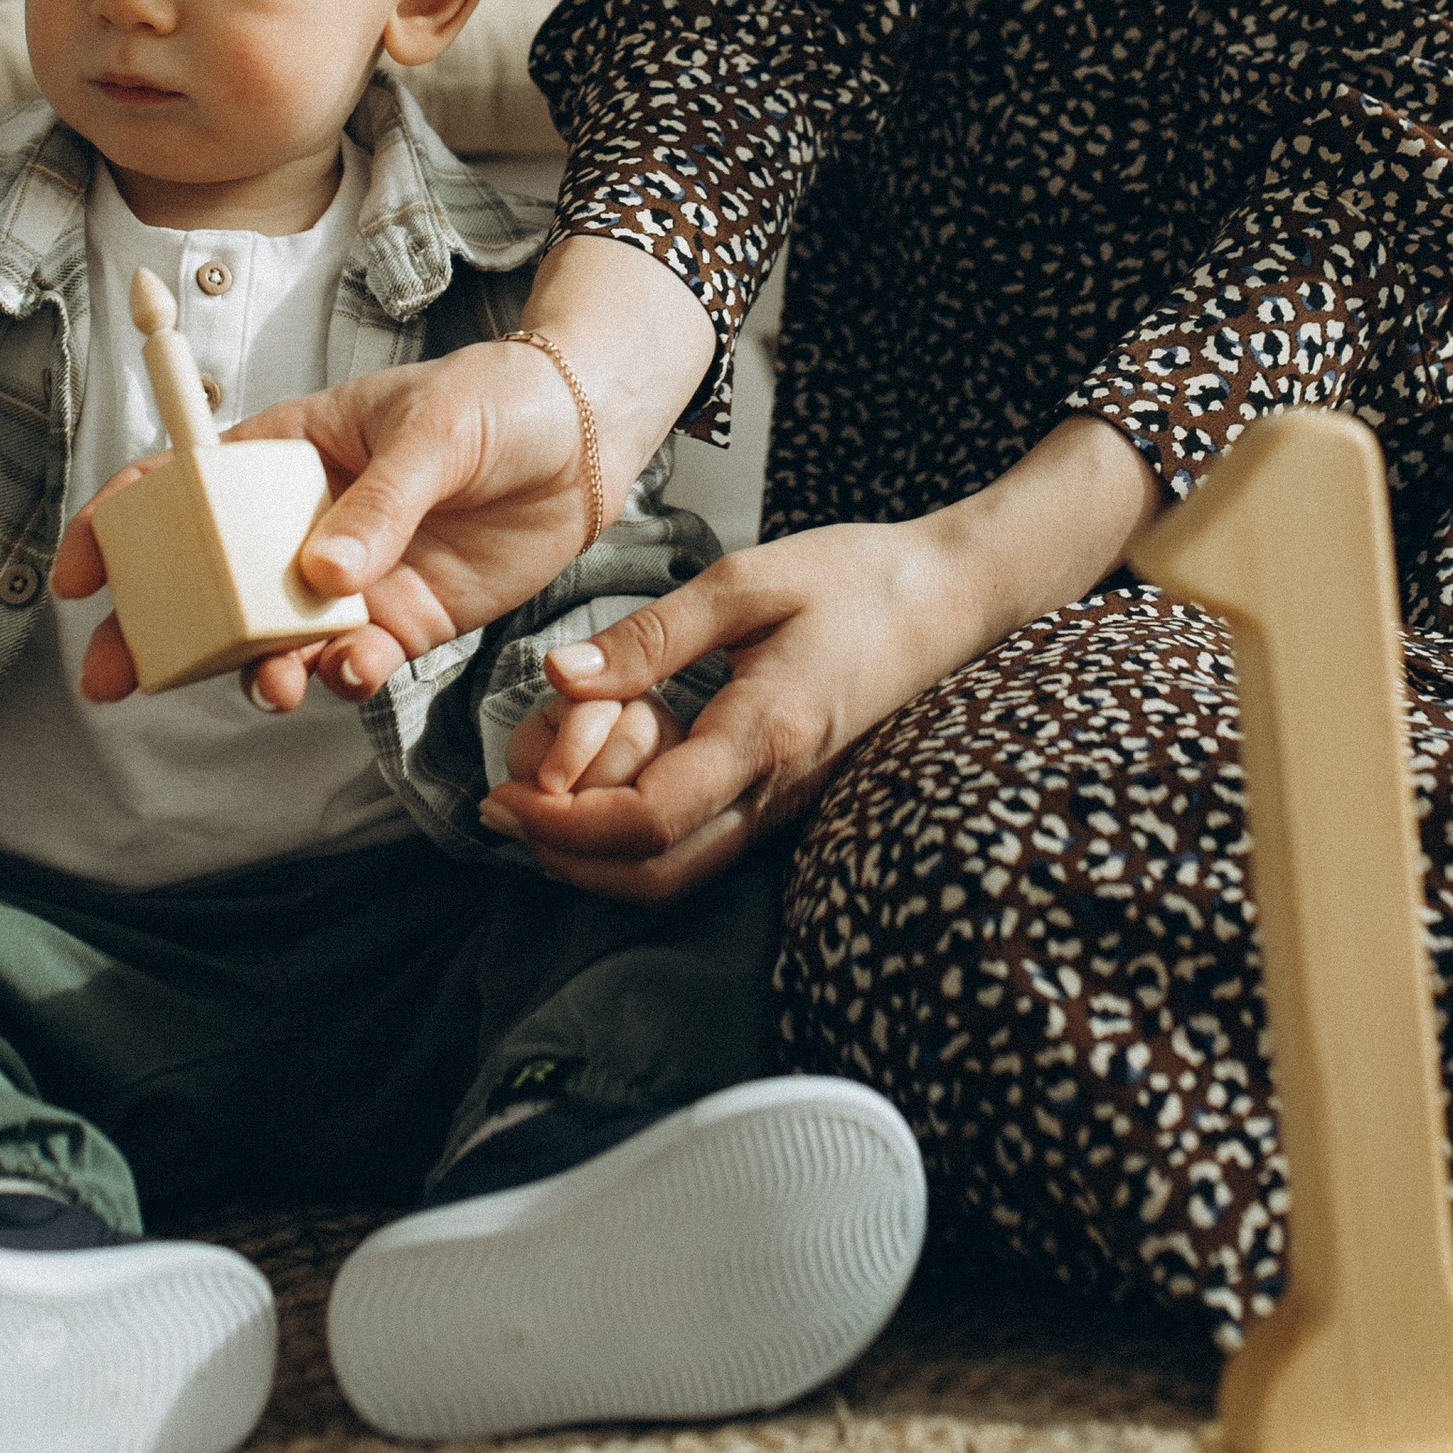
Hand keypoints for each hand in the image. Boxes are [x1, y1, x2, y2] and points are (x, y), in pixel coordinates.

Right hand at [49, 337, 598, 708]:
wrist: (589, 439)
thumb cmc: (501, 400)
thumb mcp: (435, 429)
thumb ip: (380, 502)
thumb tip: (321, 577)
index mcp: (289, 452)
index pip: (184, 485)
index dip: (119, 526)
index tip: (79, 574)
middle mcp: (305, 523)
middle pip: (209, 585)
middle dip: (158, 636)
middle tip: (120, 679)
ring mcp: (351, 580)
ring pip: (275, 640)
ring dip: (257, 671)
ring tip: (274, 684)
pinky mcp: (404, 622)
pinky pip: (353, 663)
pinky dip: (343, 678)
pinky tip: (353, 672)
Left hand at [477, 415, 1164, 898]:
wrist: (952, 598)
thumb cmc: (858, 577)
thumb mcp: (745, 581)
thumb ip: (651, 636)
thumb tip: (562, 679)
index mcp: (766, 734)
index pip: (650, 820)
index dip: (565, 825)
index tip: (503, 795)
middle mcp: (777, 790)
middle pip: (655, 876)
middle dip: (565, 859)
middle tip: (501, 810)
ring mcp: (785, 803)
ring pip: (678, 876)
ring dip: (597, 859)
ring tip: (540, 803)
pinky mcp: (786, 798)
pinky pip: (702, 848)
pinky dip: (638, 841)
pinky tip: (604, 786)